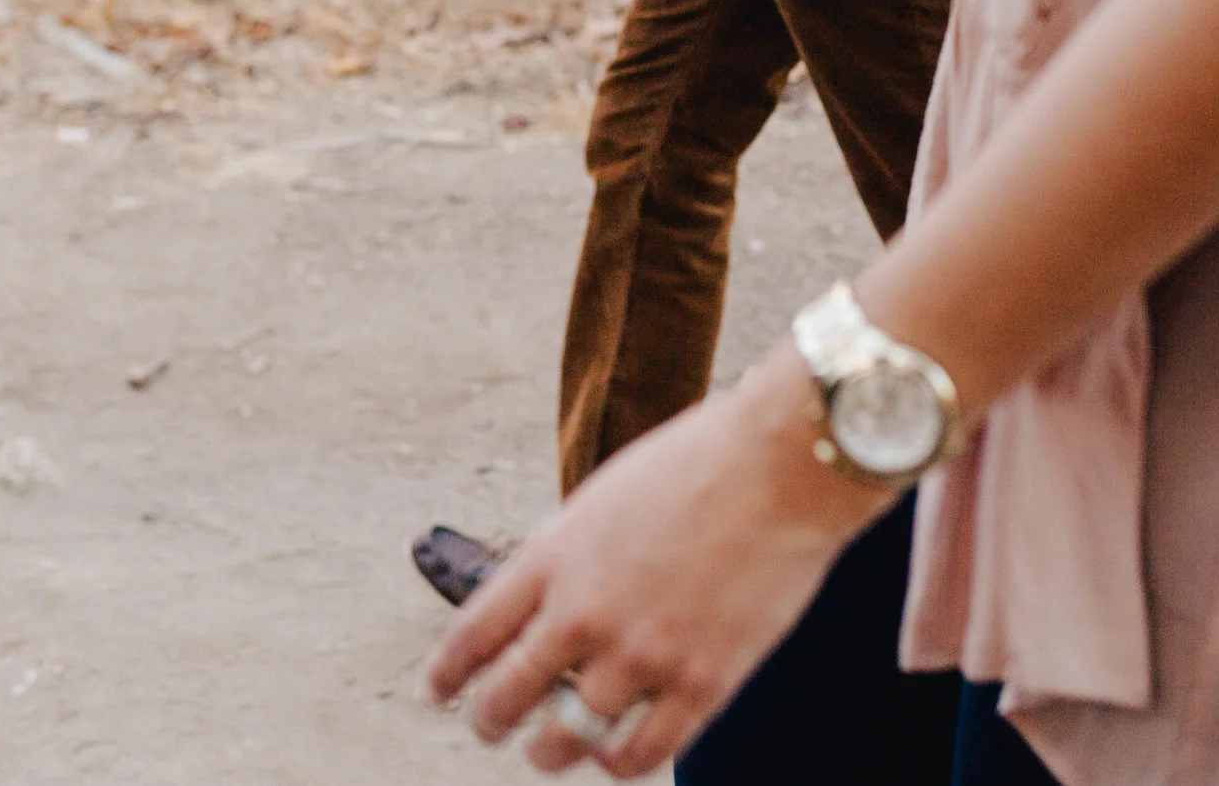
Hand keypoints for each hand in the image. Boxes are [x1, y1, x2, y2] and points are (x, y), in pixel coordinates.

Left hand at [423, 349, 891, 775]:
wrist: (781, 467)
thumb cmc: (698, 463)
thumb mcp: (604, 497)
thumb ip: (568, 554)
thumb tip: (543, 603)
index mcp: (553, 556)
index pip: (474, 635)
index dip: (446, 675)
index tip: (437, 692)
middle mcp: (585, 613)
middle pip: (507, 697)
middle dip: (488, 720)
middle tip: (488, 725)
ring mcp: (642, 655)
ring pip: (567, 740)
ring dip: (550, 751)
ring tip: (550, 751)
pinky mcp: (700, 685)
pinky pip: (638, 755)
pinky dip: (615, 764)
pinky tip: (611, 756)